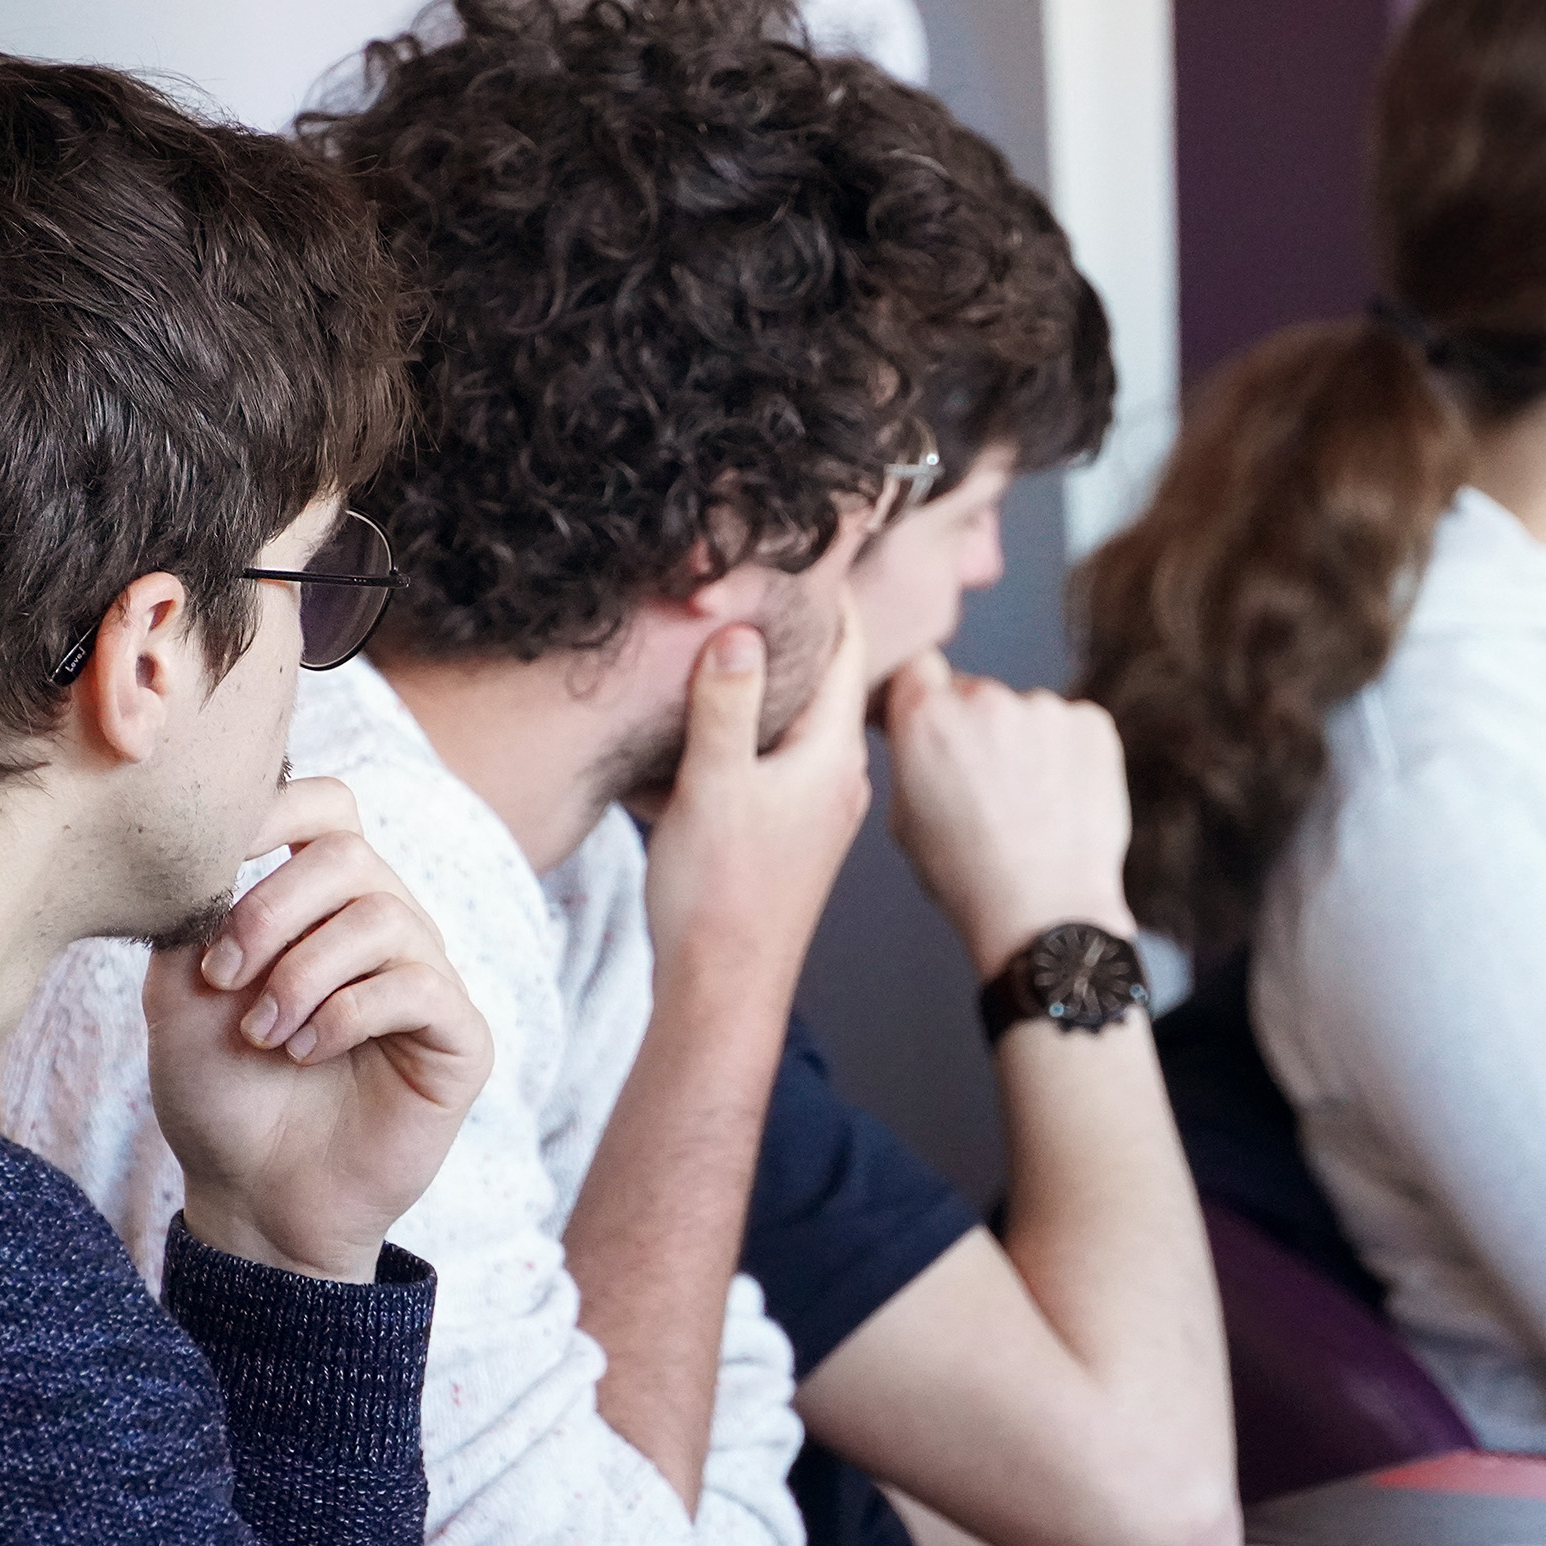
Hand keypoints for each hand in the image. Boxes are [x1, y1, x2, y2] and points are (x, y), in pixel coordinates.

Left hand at [145, 777, 492, 1282]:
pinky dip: (345, 1014)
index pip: (328, 807)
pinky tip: (305, 1053)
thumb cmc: (220, 1091)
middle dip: (273, 910)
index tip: (218, 854)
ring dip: (302, 975)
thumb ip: (195, 910)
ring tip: (262, 1035)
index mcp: (321, 903)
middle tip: (223, 977)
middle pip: (349, 856)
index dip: (278, 808)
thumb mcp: (180, 990)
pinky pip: (418, 986)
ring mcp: (428, 979)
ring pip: (383, 919)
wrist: (252, 1197)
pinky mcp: (459, 1037)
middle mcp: (384, 926)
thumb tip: (211, 844)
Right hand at [642, 605, 872, 998]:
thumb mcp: (713, 784)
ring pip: (792, 725)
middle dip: (791, 634)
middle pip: (823, 682)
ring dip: (761, 687)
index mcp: (831, 755)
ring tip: (720, 645)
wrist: (722, 993)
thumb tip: (743, 630)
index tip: (812, 552)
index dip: (832, 597)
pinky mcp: (786, 835)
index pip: (850, 652)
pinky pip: (770, 763)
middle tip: (754, 584)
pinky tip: (696, 733)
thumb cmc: (719, 896)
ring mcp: (814, 809)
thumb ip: (726, 702)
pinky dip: (741, 736)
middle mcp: (836, 778)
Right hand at [882, 649, 1137, 978]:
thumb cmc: (967, 876)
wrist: (1045, 912)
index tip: (928, 720)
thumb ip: (911, 758)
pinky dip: (1065, 754)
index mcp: (926, 717)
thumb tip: (920, 735)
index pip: (917, 667)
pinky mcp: (1091, 724)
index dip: (922, 693)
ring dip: (1023, 742)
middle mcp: (985, 699)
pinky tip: (1060, 801)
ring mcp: (1043, 708)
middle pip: (973, 693)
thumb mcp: (903, 818)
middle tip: (984, 785)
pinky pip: (1069, 726)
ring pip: (1024, 713)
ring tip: (1028, 805)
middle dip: (974, 728)